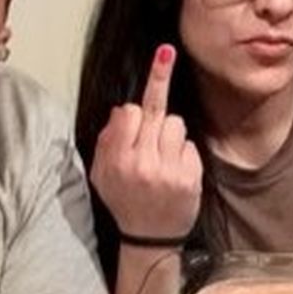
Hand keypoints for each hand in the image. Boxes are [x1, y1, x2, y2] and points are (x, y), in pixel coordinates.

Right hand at [89, 44, 201, 240]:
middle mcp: (143, 164)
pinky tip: (175, 170)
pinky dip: (184, 153)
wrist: (150, 240)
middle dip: (158, 96)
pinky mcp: (191, 178)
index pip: (131, 112)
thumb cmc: (124, 201)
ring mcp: (169, 172)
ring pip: (176, 124)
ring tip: (161, 155)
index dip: (136, 105)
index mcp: (118, 161)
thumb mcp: (101, 174)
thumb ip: (107, 140)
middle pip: (156, 112)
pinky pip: (190, 145)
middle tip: (166, 53)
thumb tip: (123, 109)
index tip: (163, 53)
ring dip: (170, 133)